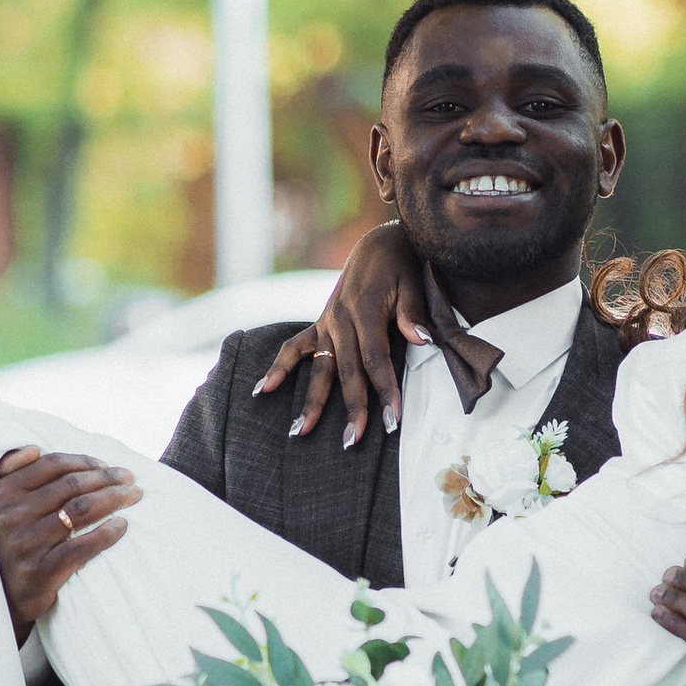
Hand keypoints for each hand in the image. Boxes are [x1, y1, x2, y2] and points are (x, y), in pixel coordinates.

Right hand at [0, 449, 143, 641]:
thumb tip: (34, 448)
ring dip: (114, 499)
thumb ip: (8, 473)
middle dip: (106, 478)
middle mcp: (11, 516)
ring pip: (81, 510)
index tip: (106, 465)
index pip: (52, 466)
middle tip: (130, 479)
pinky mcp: (40, 572)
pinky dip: (107, 533)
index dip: (84, 462)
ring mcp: (25, 544)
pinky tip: (123, 526)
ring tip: (133, 496)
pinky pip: (82, 547)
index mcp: (2, 494)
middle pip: (71, 485)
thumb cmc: (5, 546)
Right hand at [253, 222, 503, 443]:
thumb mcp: (413, 282)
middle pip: (346, 371)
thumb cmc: (403, 264)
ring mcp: (327, 323)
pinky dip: (279, 368)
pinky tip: (263, 391)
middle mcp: (341, 319)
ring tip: (300, 433)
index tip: (393, 419)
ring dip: (311, 402)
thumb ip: (413, 312)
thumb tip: (422, 340)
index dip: (384, 390)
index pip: (375, 359)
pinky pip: (295, 347)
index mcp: (365, 309)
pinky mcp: (321, 324)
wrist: (380, 243)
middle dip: (352, 408)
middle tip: (353, 442)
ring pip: (319, 368)